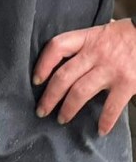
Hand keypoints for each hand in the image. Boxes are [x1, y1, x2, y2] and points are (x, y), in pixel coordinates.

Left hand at [33, 18, 135, 133]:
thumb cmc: (124, 35)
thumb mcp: (99, 31)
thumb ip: (83, 42)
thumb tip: (63, 52)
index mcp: (86, 38)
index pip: (56, 47)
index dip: (43, 64)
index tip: (35, 80)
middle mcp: (95, 53)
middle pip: (64, 75)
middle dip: (49, 96)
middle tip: (41, 110)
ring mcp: (110, 69)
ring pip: (80, 91)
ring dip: (68, 108)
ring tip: (61, 119)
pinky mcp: (127, 83)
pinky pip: (112, 106)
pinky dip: (105, 121)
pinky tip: (100, 130)